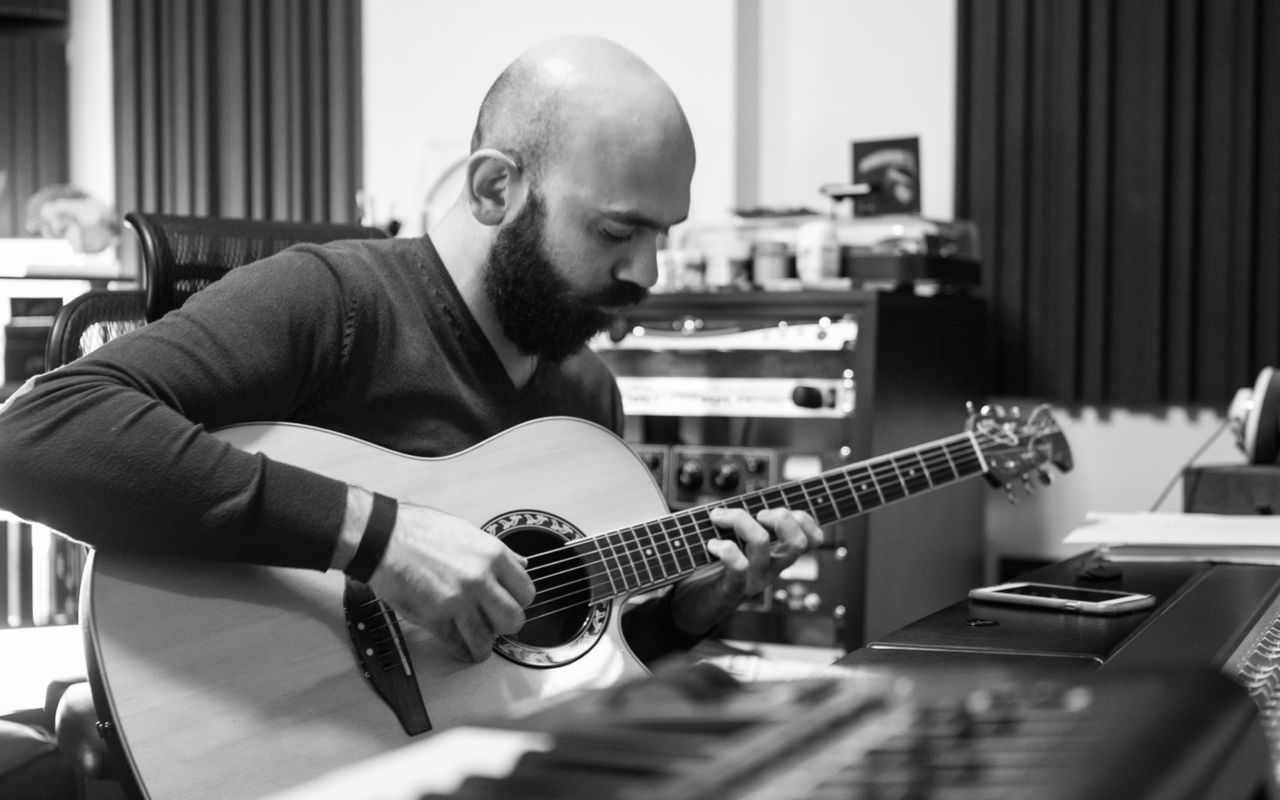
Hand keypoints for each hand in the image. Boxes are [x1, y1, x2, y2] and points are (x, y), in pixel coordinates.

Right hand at [367, 503, 534, 661]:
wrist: (382, 538)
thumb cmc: (418, 529)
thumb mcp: (466, 530)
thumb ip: (496, 552)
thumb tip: (520, 564)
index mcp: (492, 555)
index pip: (526, 591)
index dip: (519, 601)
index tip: (511, 604)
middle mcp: (480, 579)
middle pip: (513, 619)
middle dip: (505, 626)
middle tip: (496, 624)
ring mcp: (458, 600)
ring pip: (486, 639)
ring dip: (483, 646)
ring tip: (478, 644)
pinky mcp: (434, 617)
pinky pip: (456, 644)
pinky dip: (460, 650)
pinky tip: (460, 647)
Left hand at [670, 507, 822, 635]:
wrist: (697, 606)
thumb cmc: (716, 569)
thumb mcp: (740, 545)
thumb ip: (748, 523)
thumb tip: (744, 497)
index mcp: (778, 556)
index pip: (812, 540)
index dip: (806, 519)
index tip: (780, 508)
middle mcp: (772, 569)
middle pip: (797, 542)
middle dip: (780, 516)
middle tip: (758, 513)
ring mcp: (754, 580)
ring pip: (761, 542)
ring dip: (740, 520)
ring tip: (720, 517)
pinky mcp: (733, 588)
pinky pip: (737, 565)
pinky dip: (724, 548)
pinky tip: (712, 544)